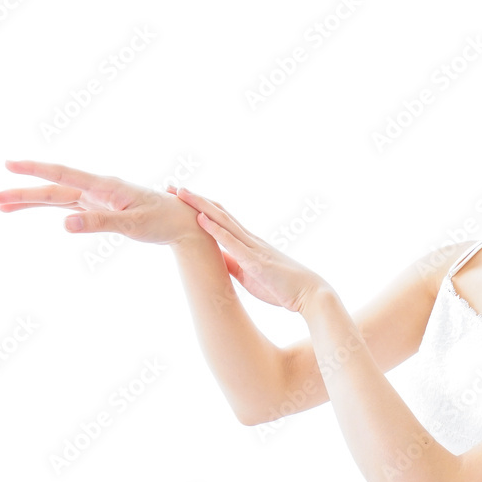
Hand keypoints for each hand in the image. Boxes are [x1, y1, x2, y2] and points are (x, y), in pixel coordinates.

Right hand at [0, 160, 213, 247]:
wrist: (183, 222)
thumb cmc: (162, 221)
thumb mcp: (133, 225)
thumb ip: (99, 223)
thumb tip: (65, 224)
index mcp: (105, 186)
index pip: (63, 175)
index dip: (35, 170)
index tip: (9, 165)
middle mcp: (98, 188)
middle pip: (53, 188)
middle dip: (22, 192)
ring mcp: (97, 197)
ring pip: (57, 196)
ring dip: (30, 200)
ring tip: (0, 205)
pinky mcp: (100, 207)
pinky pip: (68, 204)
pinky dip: (48, 207)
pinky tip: (33, 208)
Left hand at [171, 187, 328, 313]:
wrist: (309, 294)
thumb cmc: (283, 287)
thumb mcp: (250, 277)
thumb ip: (234, 265)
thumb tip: (215, 259)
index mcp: (248, 244)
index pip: (221, 220)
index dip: (200, 208)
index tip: (181, 199)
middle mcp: (249, 239)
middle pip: (218, 213)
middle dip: (195, 199)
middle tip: (172, 187)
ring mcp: (252, 247)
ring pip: (223, 220)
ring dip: (200, 205)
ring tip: (181, 193)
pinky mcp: (255, 260)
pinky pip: (232, 241)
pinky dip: (215, 229)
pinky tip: (200, 218)